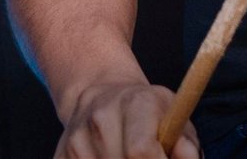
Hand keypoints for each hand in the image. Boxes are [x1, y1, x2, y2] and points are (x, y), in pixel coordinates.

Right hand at [55, 82, 201, 158]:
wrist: (101, 95)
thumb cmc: (148, 111)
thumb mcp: (173, 115)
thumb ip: (185, 143)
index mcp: (137, 104)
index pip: (141, 151)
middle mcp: (102, 118)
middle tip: (148, 158)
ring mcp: (77, 138)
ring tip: (127, 155)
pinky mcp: (61, 156)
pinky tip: (109, 157)